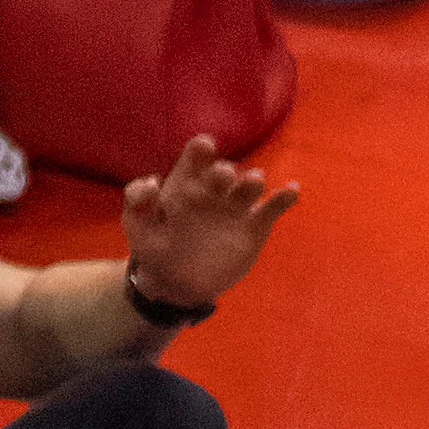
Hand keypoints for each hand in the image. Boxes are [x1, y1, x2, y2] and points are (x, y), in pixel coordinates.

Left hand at [122, 136, 298, 309]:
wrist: (177, 282)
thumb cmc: (153, 249)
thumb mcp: (136, 226)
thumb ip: (137, 201)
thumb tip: (154, 182)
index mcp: (185, 185)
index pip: (195, 159)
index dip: (200, 150)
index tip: (205, 145)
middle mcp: (213, 191)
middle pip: (224, 172)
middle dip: (225, 171)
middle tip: (224, 175)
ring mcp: (235, 208)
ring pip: (250, 186)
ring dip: (253, 181)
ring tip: (254, 182)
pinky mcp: (255, 226)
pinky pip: (273, 207)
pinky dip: (285, 197)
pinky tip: (292, 189)